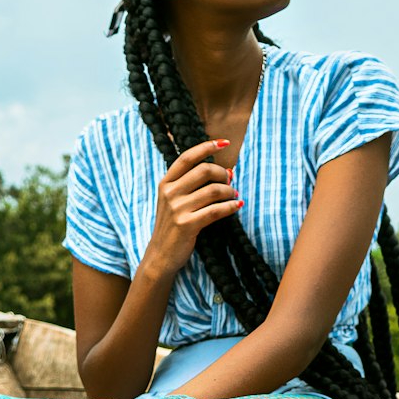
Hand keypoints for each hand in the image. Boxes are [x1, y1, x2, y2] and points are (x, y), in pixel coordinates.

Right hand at [146, 139, 242, 277]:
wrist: (160, 256)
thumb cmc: (172, 227)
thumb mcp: (172, 201)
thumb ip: (190, 185)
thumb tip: (226, 171)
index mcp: (166, 183)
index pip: (187, 157)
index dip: (207, 147)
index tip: (224, 142)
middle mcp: (169, 193)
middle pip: (204, 171)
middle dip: (223, 174)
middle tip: (230, 181)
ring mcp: (177, 209)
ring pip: (214, 190)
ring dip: (229, 192)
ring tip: (234, 196)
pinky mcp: (187, 225)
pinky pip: (216, 210)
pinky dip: (231, 206)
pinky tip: (238, 206)